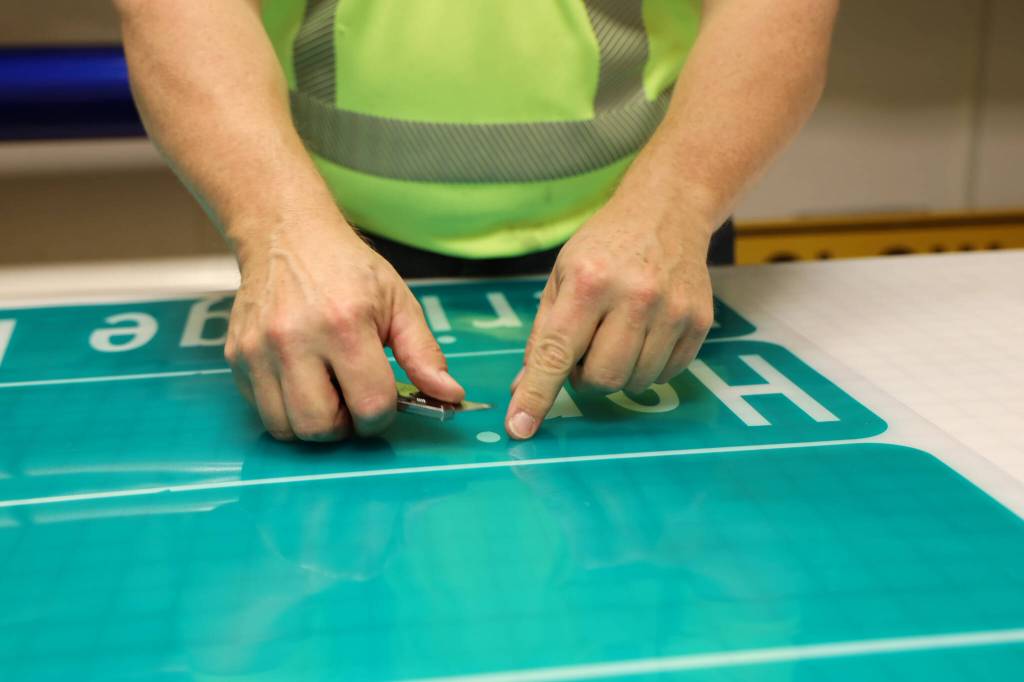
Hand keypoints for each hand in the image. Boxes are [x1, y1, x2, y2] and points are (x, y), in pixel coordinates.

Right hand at [225, 215, 463, 440]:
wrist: (286, 234)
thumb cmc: (347, 269)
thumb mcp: (398, 301)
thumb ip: (424, 353)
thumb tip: (451, 395)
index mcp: (345, 325)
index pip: (370, 406)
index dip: (382, 415)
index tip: (381, 400)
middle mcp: (296, 339)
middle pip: (322, 427)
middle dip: (345, 426)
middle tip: (352, 401)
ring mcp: (259, 350)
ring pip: (287, 428)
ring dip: (313, 422)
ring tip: (327, 393)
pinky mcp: (237, 356)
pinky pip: (262, 411)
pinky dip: (285, 409)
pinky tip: (301, 381)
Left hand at [506, 199, 714, 439]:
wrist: (666, 212)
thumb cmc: (604, 248)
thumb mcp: (561, 278)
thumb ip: (542, 336)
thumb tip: (522, 389)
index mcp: (588, 282)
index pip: (556, 353)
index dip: (536, 395)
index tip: (520, 428)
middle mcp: (633, 296)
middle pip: (601, 379)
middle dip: (584, 379)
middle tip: (584, 350)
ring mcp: (672, 310)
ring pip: (635, 382)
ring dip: (617, 373)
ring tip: (615, 337)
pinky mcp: (699, 321)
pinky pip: (667, 374)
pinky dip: (648, 366)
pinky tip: (644, 334)